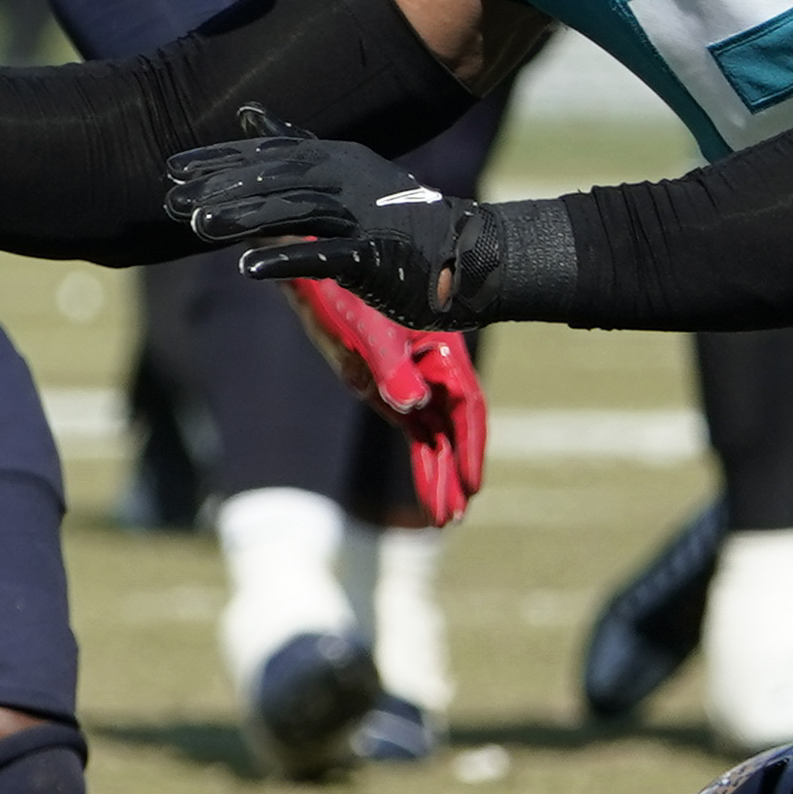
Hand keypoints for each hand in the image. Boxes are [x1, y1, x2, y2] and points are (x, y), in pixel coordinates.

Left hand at [165, 116, 478, 326]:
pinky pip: (326, 255)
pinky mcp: (376, 256)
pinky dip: (287, 258)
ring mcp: (362, 217)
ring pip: (294, 212)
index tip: (173, 169)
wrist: (463, 253)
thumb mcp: (344, 173)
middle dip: (220, 189)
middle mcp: (346, 180)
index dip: (220, 161)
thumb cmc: (396, 217)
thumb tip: (248, 114)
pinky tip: (248, 266)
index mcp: (336, 159)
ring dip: (243, 219)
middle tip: (171, 200)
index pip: (268, 156)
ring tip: (198, 227)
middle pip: (274, 180)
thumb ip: (295, 145)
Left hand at [281, 281, 487, 524]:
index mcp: (442, 352)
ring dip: (438, 474)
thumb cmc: (352, 294)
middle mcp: (433, 371)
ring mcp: (412, 383)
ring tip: (444, 518)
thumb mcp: (372, 330)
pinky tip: (429, 486)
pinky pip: (414, 432)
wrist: (321, 275)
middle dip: (454, 474)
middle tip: (454, 514)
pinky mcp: (389, 390)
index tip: (471, 484)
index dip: (471, 447)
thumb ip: (392, 367)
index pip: (467, 408)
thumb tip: (413, 406)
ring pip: (434, 437)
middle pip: (452, 431)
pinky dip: (422, 458)